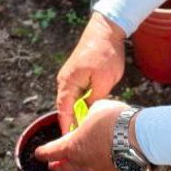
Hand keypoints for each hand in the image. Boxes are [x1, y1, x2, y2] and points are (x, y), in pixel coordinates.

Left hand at [35, 98, 127, 170]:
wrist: (139, 137)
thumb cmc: (115, 120)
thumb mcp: (96, 109)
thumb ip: (88, 116)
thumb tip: (89, 119)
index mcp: (72, 145)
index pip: (50, 152)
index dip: (43, 153)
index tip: (38, 154)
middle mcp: (81, 162)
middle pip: (62, 169)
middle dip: (56, 167)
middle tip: (53, 165)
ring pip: (85, 169)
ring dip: (83, 163)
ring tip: (90, 154)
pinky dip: (103, 164)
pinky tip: (109, 157)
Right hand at [56, 12, 126, 133]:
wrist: (106, 30)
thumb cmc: (105, 52)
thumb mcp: (104, 80)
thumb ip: (95, 99)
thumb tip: (89, 112)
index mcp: (68, 82)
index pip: (64, 110)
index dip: (66, 126)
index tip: (68, 140)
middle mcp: (65, 80)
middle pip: (66, 107)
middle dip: (71, 122)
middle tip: (79, 140)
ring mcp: (70, 76)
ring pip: (72, 100)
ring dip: (77, 113)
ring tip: (85, 129)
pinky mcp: (78, 74)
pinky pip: (77, 93)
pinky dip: (81, 103)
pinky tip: (90, 112)